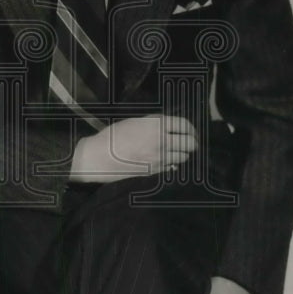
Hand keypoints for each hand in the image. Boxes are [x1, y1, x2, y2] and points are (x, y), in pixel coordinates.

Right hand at [71, 114, 197, 182]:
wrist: (100, 157)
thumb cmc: (114, 136)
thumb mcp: (135, 122)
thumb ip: (154, 123)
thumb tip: (169, 126)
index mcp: (157, 126)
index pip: (184, 125)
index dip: (190, 127)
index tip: (190, 130)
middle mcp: (162, 142)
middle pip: (190, 143)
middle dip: (191, 141)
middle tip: (188, 141)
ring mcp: (160, 159)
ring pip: (183, 157)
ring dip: (182, 152)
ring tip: (175, 150)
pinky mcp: (155, 171)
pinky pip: (172, 166)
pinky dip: (172, 162)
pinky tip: (165, 159)